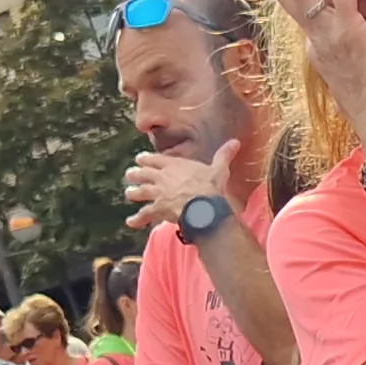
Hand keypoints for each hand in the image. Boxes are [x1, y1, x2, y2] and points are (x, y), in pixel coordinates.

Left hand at [124, 140, 242, 231]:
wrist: (203, 205)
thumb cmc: (210, 186)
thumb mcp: (219, 168)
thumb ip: (224, 155)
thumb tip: (236, 142)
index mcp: (174, 165)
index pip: (155, 159)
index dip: (147, 159)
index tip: (141, 159)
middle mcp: (162, 177)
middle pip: (143, 174)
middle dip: (136, 174)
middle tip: (130, 174)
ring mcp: (157, 193)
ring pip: (140, 191)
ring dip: (134, 192)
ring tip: (129, 193)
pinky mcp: (158, 209)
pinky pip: (144, 214)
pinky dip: (137, 219)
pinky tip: (130, 222)